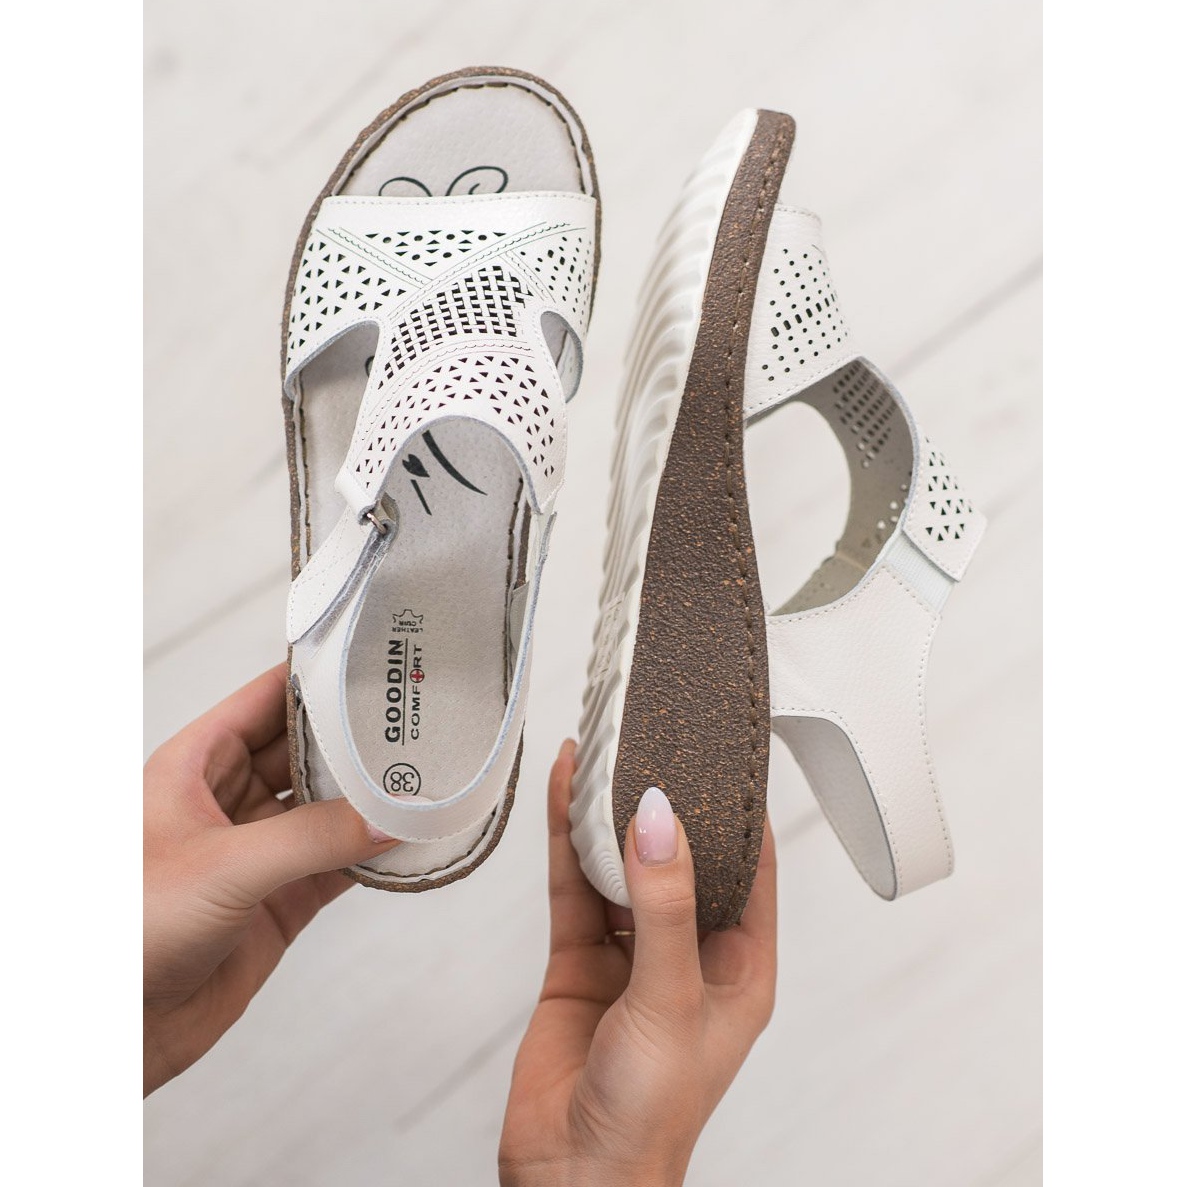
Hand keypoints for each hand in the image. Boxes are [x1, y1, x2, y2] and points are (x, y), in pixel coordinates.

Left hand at [143, 664, 398, 1094]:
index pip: (265, 700)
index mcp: (195, 766)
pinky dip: (372, 855)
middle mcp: (227, 801)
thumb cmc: (130, 929)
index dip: (315, 681)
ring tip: (421, 781)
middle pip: (305, 752)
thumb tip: (386, 818)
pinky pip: (337, 865)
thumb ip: (311, 838)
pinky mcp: (278, 902)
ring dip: (369, 801)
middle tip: (414, 725)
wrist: (115, 1033)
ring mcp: (257, 853)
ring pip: (326, 810)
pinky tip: (405, 843)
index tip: (370, 666)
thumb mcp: (223, 867)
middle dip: (354, 742)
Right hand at [500, 742, 777, 1186]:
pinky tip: (565, 796)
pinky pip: (576, 887)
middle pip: (679, 856)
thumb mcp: (670, 1000)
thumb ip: (665, 905)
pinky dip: (568, 841)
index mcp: (739, 965)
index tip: (724, 750)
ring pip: (621, 864)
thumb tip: (659, 818)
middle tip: (651, 735)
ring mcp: (632, 956)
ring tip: (600, 748)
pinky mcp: (581, 962)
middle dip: (663, 798)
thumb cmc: (649, 1117)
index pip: (751, 866)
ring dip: (608, 812)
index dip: (739, 807)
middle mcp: (688, 953)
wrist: (571, 1179)